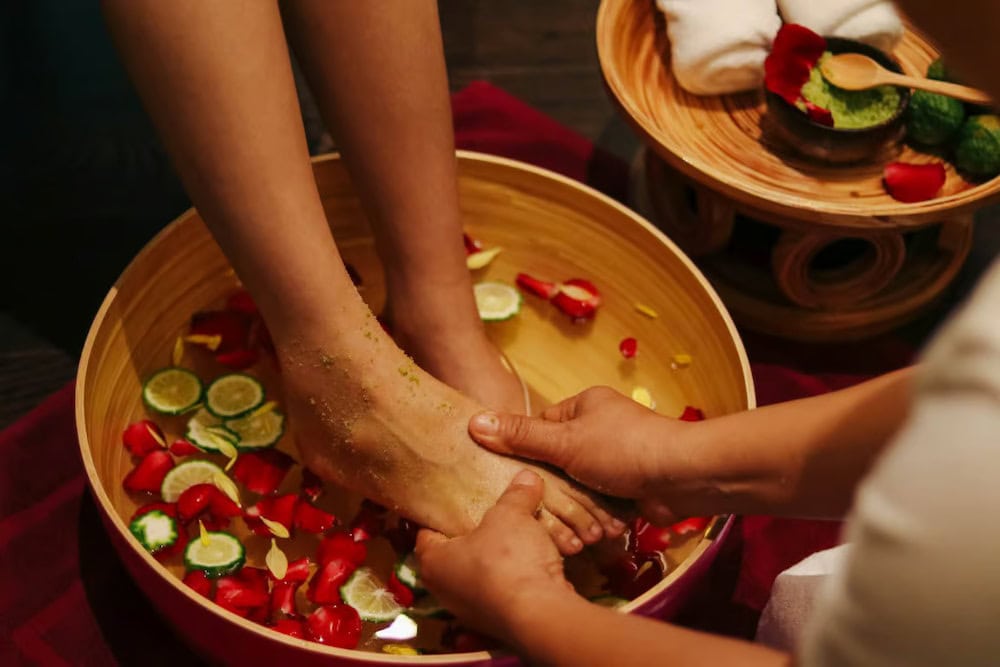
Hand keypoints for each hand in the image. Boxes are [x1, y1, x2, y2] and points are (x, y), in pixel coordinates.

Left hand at [415, 470, 574, 636]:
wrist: (538, 614)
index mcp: (433, 562)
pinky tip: (532, 563)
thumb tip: (527, 476)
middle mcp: (445, 591)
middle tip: (489, 515)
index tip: (454, 501)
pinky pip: (504, 592)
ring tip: (517, 537)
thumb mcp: (511, 515)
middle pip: (456, 555)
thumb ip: (516, 495)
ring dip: (498, 559)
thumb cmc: (507, 558)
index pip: (427, 533)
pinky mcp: (498, 623)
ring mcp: (471, 612)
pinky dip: (515, 578)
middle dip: (474, 536)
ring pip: (481, 576)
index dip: (441, 515)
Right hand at [467, 387, 696, 520]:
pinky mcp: (627, 487)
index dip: (525, 451)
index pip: (540, 427)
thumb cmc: (623, 449)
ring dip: (577, 506)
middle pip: (558, 461)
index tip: (511, 475)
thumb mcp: (565, 441)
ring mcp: (614, 460)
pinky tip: (590, 530)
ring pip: (578, 486)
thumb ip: (521, 436)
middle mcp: (599, 429)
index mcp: (584, 406)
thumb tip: (473, 422)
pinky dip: (597, 515)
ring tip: (568, 523)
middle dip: (555, 486)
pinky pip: (599, 502)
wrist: (683, 477)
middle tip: (537, 506)